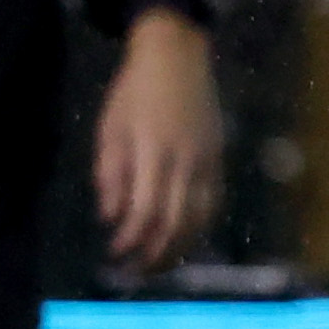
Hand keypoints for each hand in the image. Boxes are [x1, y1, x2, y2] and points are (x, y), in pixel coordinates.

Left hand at [94, 9, 223, 271]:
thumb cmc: (134, 91)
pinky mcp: (218, 157)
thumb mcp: (110, 128)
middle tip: (137, 271)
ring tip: (161, 262)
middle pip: (177, 221)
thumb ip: (110, 174)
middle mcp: (186, 160)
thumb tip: (110, 217)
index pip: (145, 210)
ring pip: (200, 216)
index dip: (131, 238)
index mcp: (153, 152)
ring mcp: (207, 160)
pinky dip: (199, 225)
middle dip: (156, 252)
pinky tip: (185, 236)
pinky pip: (212, 201)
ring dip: (181, 245)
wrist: (177, 57)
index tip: (114, 253)